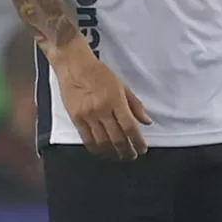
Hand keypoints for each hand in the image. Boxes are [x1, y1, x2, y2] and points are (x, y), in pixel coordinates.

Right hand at [51, 36, 150, 159]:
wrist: (74, 66)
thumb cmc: (99, 73)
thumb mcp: (122, 85)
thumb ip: (135, 104)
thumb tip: (146, 121)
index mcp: (116, 100)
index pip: (130, 127)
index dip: (138, 141)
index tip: (142, 149)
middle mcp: (102, 110)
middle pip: (117, 138)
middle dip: (127, 151)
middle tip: (132, 155)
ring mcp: (88, 116)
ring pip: (103, 142)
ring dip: (113, 153)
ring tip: (119, 156)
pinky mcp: (76, 119)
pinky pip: (87, 139)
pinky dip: (97, 149)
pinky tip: (103, 152)